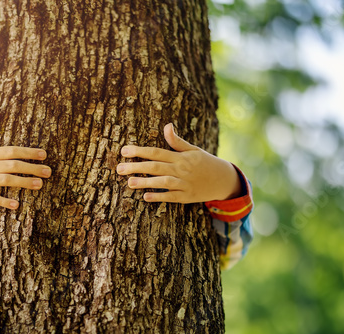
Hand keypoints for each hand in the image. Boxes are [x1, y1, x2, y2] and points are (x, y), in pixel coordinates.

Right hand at [0, 107, 51, 209]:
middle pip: (11, 165)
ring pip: (4, 181)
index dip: (28, 152)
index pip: (10, 150)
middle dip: (31, 168)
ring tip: (39, 185)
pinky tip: (16, 205)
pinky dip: (2, 201)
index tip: (44, 154)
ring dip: (22, 183)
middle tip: (49, 171)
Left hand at [116, 123, 242, 203]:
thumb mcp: (193, 149)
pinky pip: (171, 197)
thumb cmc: (204, 162)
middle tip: (119, 168)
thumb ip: (177, 141)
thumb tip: (167, 126)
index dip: (139, 151)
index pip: (156, 152)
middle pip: (156, 167)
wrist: (223, 180)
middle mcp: (181, 169)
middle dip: (136, 167)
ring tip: (129, 182)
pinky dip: (159, 197)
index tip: (123, 151)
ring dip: (146, 183)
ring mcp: (184, 184)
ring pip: (163, 182)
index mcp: (181, 156)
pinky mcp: (187, 197)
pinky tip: (145, 197)